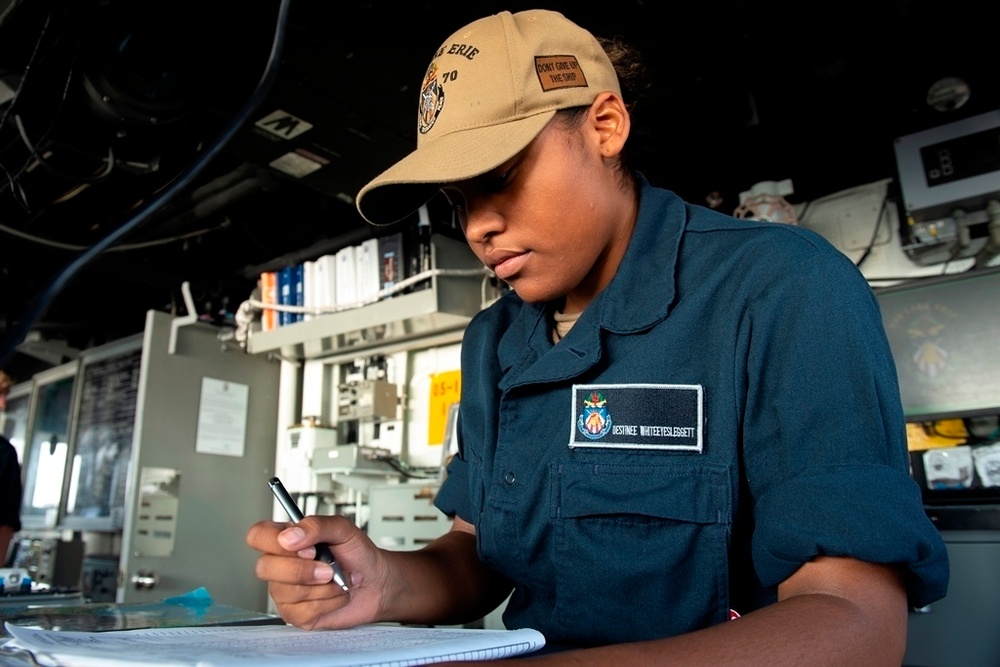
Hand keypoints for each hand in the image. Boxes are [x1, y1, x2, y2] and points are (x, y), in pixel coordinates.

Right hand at [246, 514, 389, 629]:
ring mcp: (285, 592)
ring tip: (337, 579)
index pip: (258, 536)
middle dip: (302, 570)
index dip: (275, 541)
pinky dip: (328, 601)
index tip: (306, 547)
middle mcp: (281, 565)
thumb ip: (316, 525)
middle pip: (264, 568)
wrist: (377, 582)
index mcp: (287, 540)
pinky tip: (336, 595)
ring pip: (286, 592)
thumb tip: (289, 536)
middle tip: (328, 567)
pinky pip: (303, 611)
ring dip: (323, 586)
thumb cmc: (358, 554)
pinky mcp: (296, 614)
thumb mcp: (343, 529)